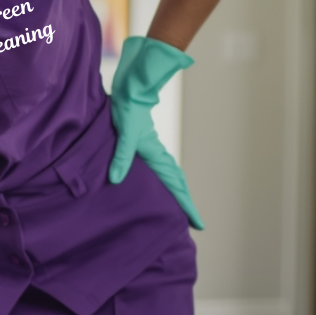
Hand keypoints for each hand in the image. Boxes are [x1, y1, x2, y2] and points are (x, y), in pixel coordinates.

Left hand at [108, 36, 203, 229]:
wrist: (130, 90)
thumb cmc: (128, 109)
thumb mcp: (125, 133)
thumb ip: (121, 156)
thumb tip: (116, 180)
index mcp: (156, 156)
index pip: (175, 185)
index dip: (186, 205)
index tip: (198, 224)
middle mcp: (158, 156)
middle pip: (177, 184)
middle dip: (185, 204)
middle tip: (194, 224)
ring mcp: (152, 152)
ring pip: (170, 177)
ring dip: (176, 193)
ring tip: (179, 210)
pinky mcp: (144, 147)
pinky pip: (159, 169)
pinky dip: (164, 181)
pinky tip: (158, 187)